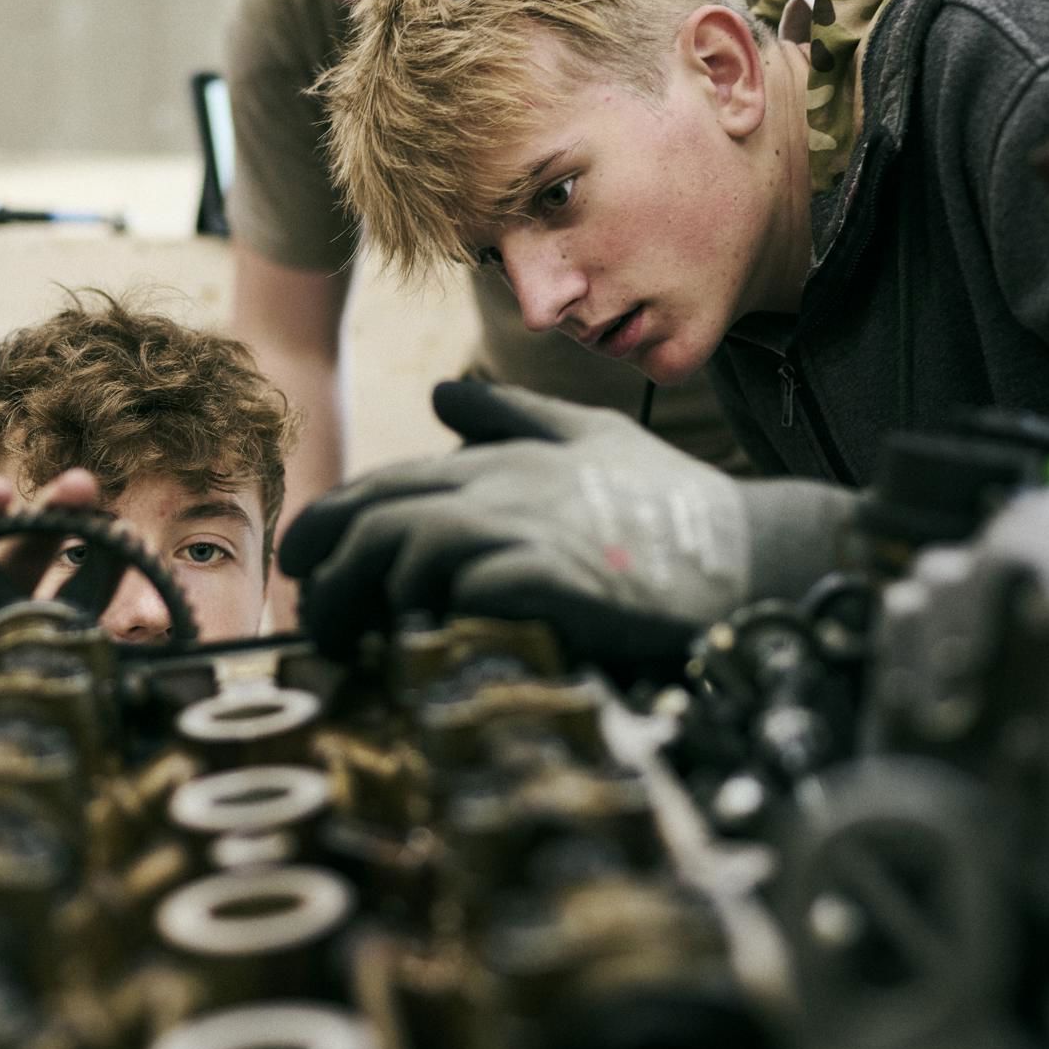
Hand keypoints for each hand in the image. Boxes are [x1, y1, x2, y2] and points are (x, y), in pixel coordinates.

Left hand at [278, 382, 760, 667]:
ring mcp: (527, 531)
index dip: (325, 527)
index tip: (302, 568)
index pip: (382, 488)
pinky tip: (423, 651)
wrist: (745, 554)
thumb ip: (512, 419)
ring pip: (404, 553)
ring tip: (352, 646)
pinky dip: (432, 623)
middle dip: (326, 575)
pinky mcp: (552, 581)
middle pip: (376, 521)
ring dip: (365, 603)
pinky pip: (461, 597)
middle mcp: (503, 486)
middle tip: (313, 624)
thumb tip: (440, 398)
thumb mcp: (590, 438)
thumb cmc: (666, 503)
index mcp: (500, 460)